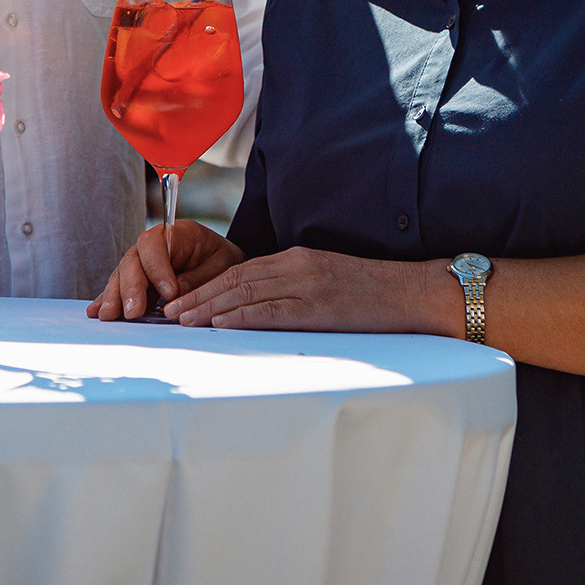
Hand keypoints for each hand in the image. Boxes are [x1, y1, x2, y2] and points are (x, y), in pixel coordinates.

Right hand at [87, 220, 243, 320]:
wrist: (222, 263)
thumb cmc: (222, 261)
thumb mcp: (220, 267)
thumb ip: (197, 279)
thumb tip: (173, 296)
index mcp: (176, 234)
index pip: (156, 244)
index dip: (158, 268)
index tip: (169, 293)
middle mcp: (153, 245)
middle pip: (133, 261)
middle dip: (131, 287)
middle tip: (132, 312)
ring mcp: (141, 262)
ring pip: (122, 275)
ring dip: (114, 295)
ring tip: (108, 316)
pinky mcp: (136, 279)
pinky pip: (119, 287)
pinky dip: (107, 299)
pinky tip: (96, 311)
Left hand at [165, 247, 462, 335]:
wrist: (415, 293)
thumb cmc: (374, 295)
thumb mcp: (328, 282)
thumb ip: (296, 289)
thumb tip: (263, 307)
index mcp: (297, 259)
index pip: (241, 271)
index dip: (207, 286)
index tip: (182, 300)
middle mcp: (297, 266)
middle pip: (236, 280)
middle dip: (198, 297)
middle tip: (169, 313)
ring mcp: (307, 285)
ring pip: (246, 294)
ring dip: (210, 309)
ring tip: (182, 321)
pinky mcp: (319, 307)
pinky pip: (272, 311)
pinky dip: (241, 317)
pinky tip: (220, 325)